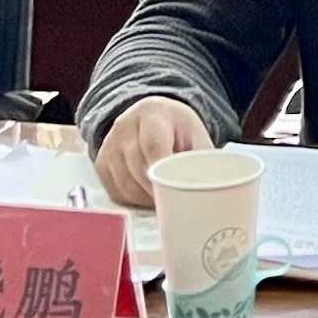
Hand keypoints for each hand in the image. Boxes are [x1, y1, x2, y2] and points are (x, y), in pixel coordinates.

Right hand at [93, 95, 209, 207]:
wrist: (151, 115)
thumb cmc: (177, 129)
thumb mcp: (195, 134)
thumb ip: (202, 157)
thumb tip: (215, 187)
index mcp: (153, 113)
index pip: (153, 144)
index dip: (162, 170)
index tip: (175, 189)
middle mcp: (126, 126)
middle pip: (137, 167)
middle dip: (156, 190)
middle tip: (174, 204)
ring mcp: (110, 144)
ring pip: (125, 183)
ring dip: (144, 199)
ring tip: (163, 202)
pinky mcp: (102, 162)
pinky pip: (116, 190)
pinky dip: (133, 200)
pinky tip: (147, 197)